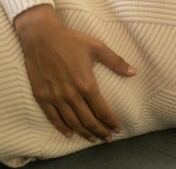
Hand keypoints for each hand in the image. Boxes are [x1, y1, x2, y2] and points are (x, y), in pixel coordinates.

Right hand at [14, 5, 135, 141]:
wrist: (41, 36)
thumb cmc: (71, 40)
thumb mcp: (97, 47)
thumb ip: (116, 62)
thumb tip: (134, 72)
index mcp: (86, 83)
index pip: (101, 110)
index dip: (110, 121)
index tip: (117, 128)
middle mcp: (71, 94)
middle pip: (88, 120)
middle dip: (100, 131)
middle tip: (108, 138)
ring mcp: (55, 97)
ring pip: (72, 122)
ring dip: (84, 133)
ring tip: (93, 138)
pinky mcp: (42, 96)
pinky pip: (53, 118)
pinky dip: (62, 128)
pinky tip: (70, 133)